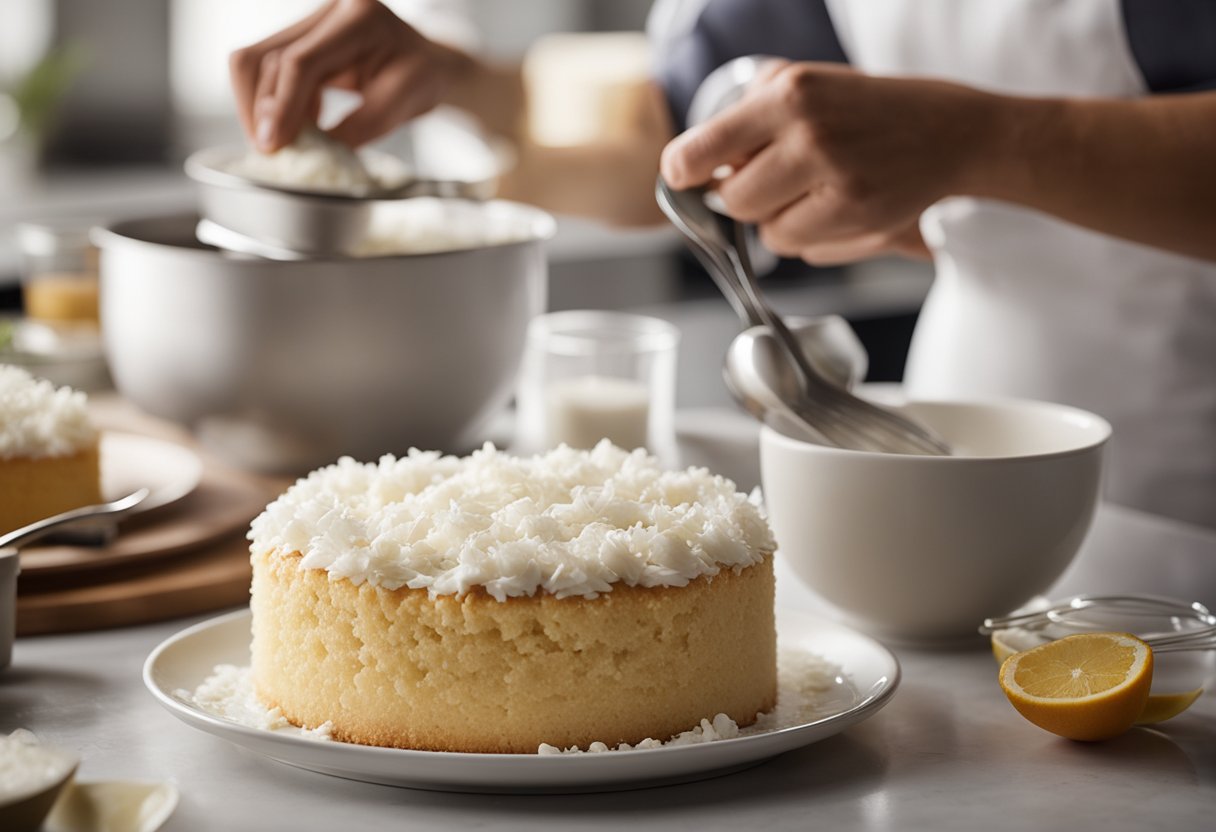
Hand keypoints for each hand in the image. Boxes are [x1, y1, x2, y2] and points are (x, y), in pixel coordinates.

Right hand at [230, 0, 467, 150]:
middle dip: (261, 109)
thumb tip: (307, 151)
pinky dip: (275, 104)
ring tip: (283, 142)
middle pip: (264, 57)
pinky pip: (267, 71)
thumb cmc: (420, 80)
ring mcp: (310, 21)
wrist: (426, 64)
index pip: (301, 61)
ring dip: (260, 108)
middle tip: (272, 151)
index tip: (272, 144)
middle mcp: (328, 9)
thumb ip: (356, 128)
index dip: (282, 105)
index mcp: (360, 18)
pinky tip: (298, 126)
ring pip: (255, 63)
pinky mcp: (299, 39)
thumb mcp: (399, 107)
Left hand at [660, 62, 996, 263]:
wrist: (953, 131)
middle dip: (744, 198)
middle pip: (734, 201)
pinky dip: (808, 237)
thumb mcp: (807, 84)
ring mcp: (836, 179)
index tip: (680, 176)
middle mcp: (809, 135)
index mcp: (789, 94)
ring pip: (766, 233)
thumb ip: (748, 115)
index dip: (683, 170)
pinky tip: (835, 208)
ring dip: (779, 221)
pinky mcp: (858, 215)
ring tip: (814, 190)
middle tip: (774, 178)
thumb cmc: (869, 109)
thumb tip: (696, 163)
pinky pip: (801, 248)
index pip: (703, 149)